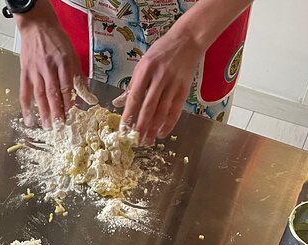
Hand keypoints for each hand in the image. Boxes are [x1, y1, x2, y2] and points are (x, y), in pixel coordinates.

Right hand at [16, 1, 79, 127]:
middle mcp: (48, 67)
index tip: (72, 117)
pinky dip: (26, 107)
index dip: (69, 103)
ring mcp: (35, 70)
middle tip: (60, 128)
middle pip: (53, 94)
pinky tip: (29, 119)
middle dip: (57, 113)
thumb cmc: (57, 39)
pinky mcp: (24, 72)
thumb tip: (87, 96)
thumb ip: (79, 76)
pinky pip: (24, 92)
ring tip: (48, 127)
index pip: (66, 87)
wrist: (37, 25)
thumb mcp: (73, 54)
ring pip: (39, 95)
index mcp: (63, 62)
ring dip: (43, 113)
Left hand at [117, 30, 200, 145]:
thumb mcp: (143, 63)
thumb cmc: (162, 51)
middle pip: (148, 107)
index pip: (134, 97)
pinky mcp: (184, 89)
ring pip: (162, 112)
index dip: (128, 115)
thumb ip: (133, 84)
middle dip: (141, 126)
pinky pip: (175, 110)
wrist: (187, 40)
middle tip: (135, 141)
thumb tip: (119, 102)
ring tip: (147, 141)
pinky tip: (162, 133)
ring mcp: (173, 84)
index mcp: (145, 70)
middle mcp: (159, 77)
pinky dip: (169, 123)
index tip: (123, 129)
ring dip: (154, 129)